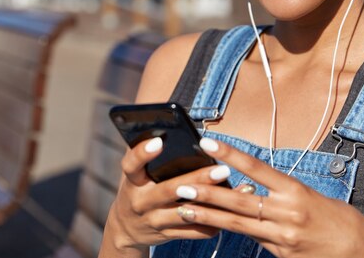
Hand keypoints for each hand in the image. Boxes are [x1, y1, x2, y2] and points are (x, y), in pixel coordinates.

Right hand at [104, 137, 231, 253]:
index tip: (159, 141)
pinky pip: (193, 231)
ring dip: (211, 203)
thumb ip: (147, 155)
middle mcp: (141, 202)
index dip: (142, 153)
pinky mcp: (167, 235)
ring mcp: (154, 220)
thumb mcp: (136, 174)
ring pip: (185, 213)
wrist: (128, 229)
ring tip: (235, 192)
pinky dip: (213, 223)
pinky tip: (231, 212)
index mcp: (132, 181)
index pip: (131, 165)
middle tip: (222, 169)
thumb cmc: (139, 190)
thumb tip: (164, 128)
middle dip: (197, 180)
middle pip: (169, 190)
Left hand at [171, 138, 363, 257]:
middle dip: (207, 193)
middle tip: (180, 185)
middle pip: (239, 201)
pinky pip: (251, 241)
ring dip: (208, 216)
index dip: (230, 154)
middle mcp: (287, 214)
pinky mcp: (282, 256)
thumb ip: (283, 196)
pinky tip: (212, 227)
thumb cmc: (342, 222)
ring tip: (183, 209)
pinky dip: (231, 232)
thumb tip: (255, 191)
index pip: (257, 168)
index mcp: (296, 192)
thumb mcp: (314, 199)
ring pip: (238, 225)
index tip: (208, 143)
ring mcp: (283, 238)